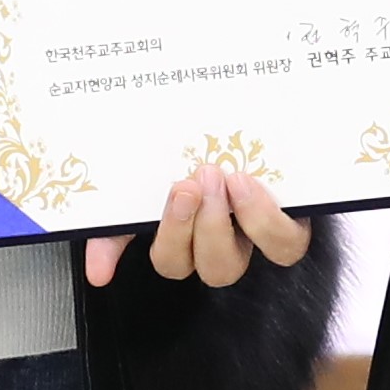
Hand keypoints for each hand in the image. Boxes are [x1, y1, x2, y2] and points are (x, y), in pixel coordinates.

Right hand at [89, 162, 312, 289]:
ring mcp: (255, 237)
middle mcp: (223, 243)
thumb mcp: (153, 179)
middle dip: (188, 229)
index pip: (168, 259)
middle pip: (204, 268)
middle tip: (188, 184)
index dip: (147, 249)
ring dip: (219, 228)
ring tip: (220, 181)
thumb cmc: (203, 151)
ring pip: (233, 266)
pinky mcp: (291, 224)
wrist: (258, 117)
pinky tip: (248, 184)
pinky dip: (262, 218)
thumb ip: (118, 221)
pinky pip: (284, 244)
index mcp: (189, 235)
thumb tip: (97, 272)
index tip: (121, 240)